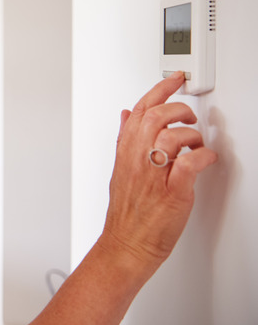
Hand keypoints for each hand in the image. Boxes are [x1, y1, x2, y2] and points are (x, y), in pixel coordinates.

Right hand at [101, 71, 217, 267]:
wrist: (126, 244)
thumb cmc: (126, 213)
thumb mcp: (119, 169)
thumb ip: (124, 139)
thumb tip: (126, 115)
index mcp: (126, 153)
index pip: (140, 110)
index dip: (159, 90)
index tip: (174, 80)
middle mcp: (138, 161)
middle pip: (156, 117)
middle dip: (179, 109)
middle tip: (189, 117)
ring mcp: (154, 176)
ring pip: (171, 137)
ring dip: (191, 136)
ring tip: (196, 144)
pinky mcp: (172, 193)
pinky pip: (189, 165)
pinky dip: (202, 157)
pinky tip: (203, 159)